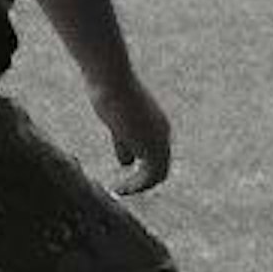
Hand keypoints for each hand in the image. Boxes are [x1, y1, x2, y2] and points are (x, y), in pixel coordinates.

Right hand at [92, 76, 171, 196]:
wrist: (111, 80)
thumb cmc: (109, 92)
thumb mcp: (117, 122)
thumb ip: (124, 143)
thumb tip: (127, 163)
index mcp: (157, 124)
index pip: (155, 155)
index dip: (142, 170)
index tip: (123, 177)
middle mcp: (163, 133)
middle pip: (160, 168)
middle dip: (141, 182)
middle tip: (121, 190)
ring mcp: (159, 139)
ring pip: (157, 175)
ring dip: (138, 187)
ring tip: (119, 192)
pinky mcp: (151, 145)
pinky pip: (150, 176)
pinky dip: (136, 187)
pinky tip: (119, 189)